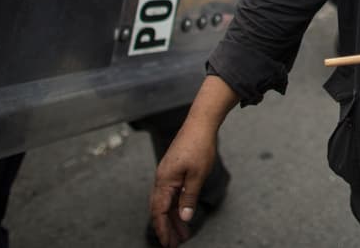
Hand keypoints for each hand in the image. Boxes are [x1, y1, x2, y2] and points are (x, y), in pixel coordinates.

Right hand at [149, 117, 218, 246]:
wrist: (200, 123)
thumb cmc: (199, 146)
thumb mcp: (197, 175)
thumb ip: (189, 197)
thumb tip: (184, 217)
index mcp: (164, 181)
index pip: (159, 211)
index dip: (162, 228)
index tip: (167, 243)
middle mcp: (162, 179)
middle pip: (160, 209)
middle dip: (166, 228)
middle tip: (174, 244)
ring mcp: (167, 174)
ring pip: (166, 202)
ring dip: (173, 218)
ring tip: (182, 234)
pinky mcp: (173, 171)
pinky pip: (171, 193)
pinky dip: (176, 206)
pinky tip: (182, 214)